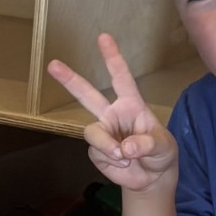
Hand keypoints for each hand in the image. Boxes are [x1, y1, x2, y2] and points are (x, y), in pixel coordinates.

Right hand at [47, 34, 177, 192]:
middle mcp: (112, 115)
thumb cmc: (161, 154)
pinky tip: (123, 164)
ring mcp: (103, 133)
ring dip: (106, 145)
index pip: (121, 78)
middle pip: (87, 95)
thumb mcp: (163, 147)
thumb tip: (123, 148)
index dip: (112, 58)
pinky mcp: (97, 152)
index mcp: (131, 105)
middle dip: (70, 80)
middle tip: (52, 64)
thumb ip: (147, 144)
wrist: (153, 178)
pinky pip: (97, 153)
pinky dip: (111, 161)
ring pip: (93, 133)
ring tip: (124, 158)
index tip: (103, 37)